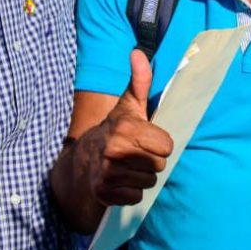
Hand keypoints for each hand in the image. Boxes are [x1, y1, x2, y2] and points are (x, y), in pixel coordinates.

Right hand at [89, 50, 173, 206]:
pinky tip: (121, 180)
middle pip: (159, 165)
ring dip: (142, 176)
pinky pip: (136, 197)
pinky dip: (131, 192)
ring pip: (149, 182)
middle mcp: (116, 150)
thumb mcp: (129, 105)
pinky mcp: (104, 192)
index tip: (147, 140)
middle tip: (137, 153)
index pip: (167, 146)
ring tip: (128, 166)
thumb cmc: (116, 130)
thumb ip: (139, 81)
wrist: (84, 159)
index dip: (160, 144)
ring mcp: (108, 173)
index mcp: (127, 128)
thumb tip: (137, 52)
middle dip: (152, 161)